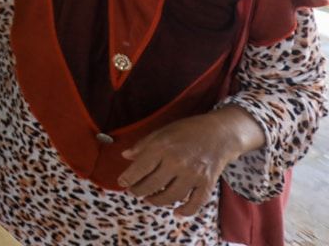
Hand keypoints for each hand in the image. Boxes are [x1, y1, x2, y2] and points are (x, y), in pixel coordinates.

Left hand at [117, 109, 259, 215]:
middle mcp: (177, 162)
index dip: (128, 178)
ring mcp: (193, 174)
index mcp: (162, 147)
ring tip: (149, 199)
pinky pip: (195, 203)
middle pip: (153, 185)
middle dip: (139, 191)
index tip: (122, 183)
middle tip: (134, 192)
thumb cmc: (187, 130)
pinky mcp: (207, 183)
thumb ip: (143, 145)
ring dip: (157, 201)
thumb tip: (125, 156)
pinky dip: (185, 211)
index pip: (140, 168)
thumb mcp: (161, 131)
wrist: (219, 133)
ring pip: (171, 196)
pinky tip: (176, 212)